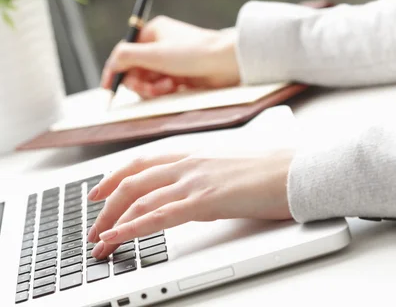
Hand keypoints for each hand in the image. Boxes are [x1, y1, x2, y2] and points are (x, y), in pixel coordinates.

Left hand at [86, 148, 294, 258]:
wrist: (302, 169)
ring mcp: (194, 180)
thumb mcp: (228, 169)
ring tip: (98, 242)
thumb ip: (203, 179)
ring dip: (112, 222)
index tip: (97, 193)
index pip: (140, 163)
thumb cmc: (273, 170)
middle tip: (92, 227)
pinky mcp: (205, 200)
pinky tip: (117, 238)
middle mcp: (187, 163)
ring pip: (138, 199)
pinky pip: (158, 216)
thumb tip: (189, 197)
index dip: (113, 177)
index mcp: (192, 153)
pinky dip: (131, 228)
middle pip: (131, 182)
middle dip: (105, 206)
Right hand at [100, 16, 240, 98]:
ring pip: (147, 82)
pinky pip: (161, 88)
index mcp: (152, 33)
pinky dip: (164, 91)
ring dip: (153, 88)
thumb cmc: (193, 53)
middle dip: (139, 82)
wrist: (227, 63)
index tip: (107, 88)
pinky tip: (175, 88)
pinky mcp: (179, 77)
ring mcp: (170, 62)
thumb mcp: (154, 53)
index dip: (114, 71)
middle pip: (134, 71)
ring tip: (168, 87)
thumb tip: (110, 64)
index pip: (124, 54)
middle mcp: (159, 46)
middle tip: (149, 89)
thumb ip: (126, 56)